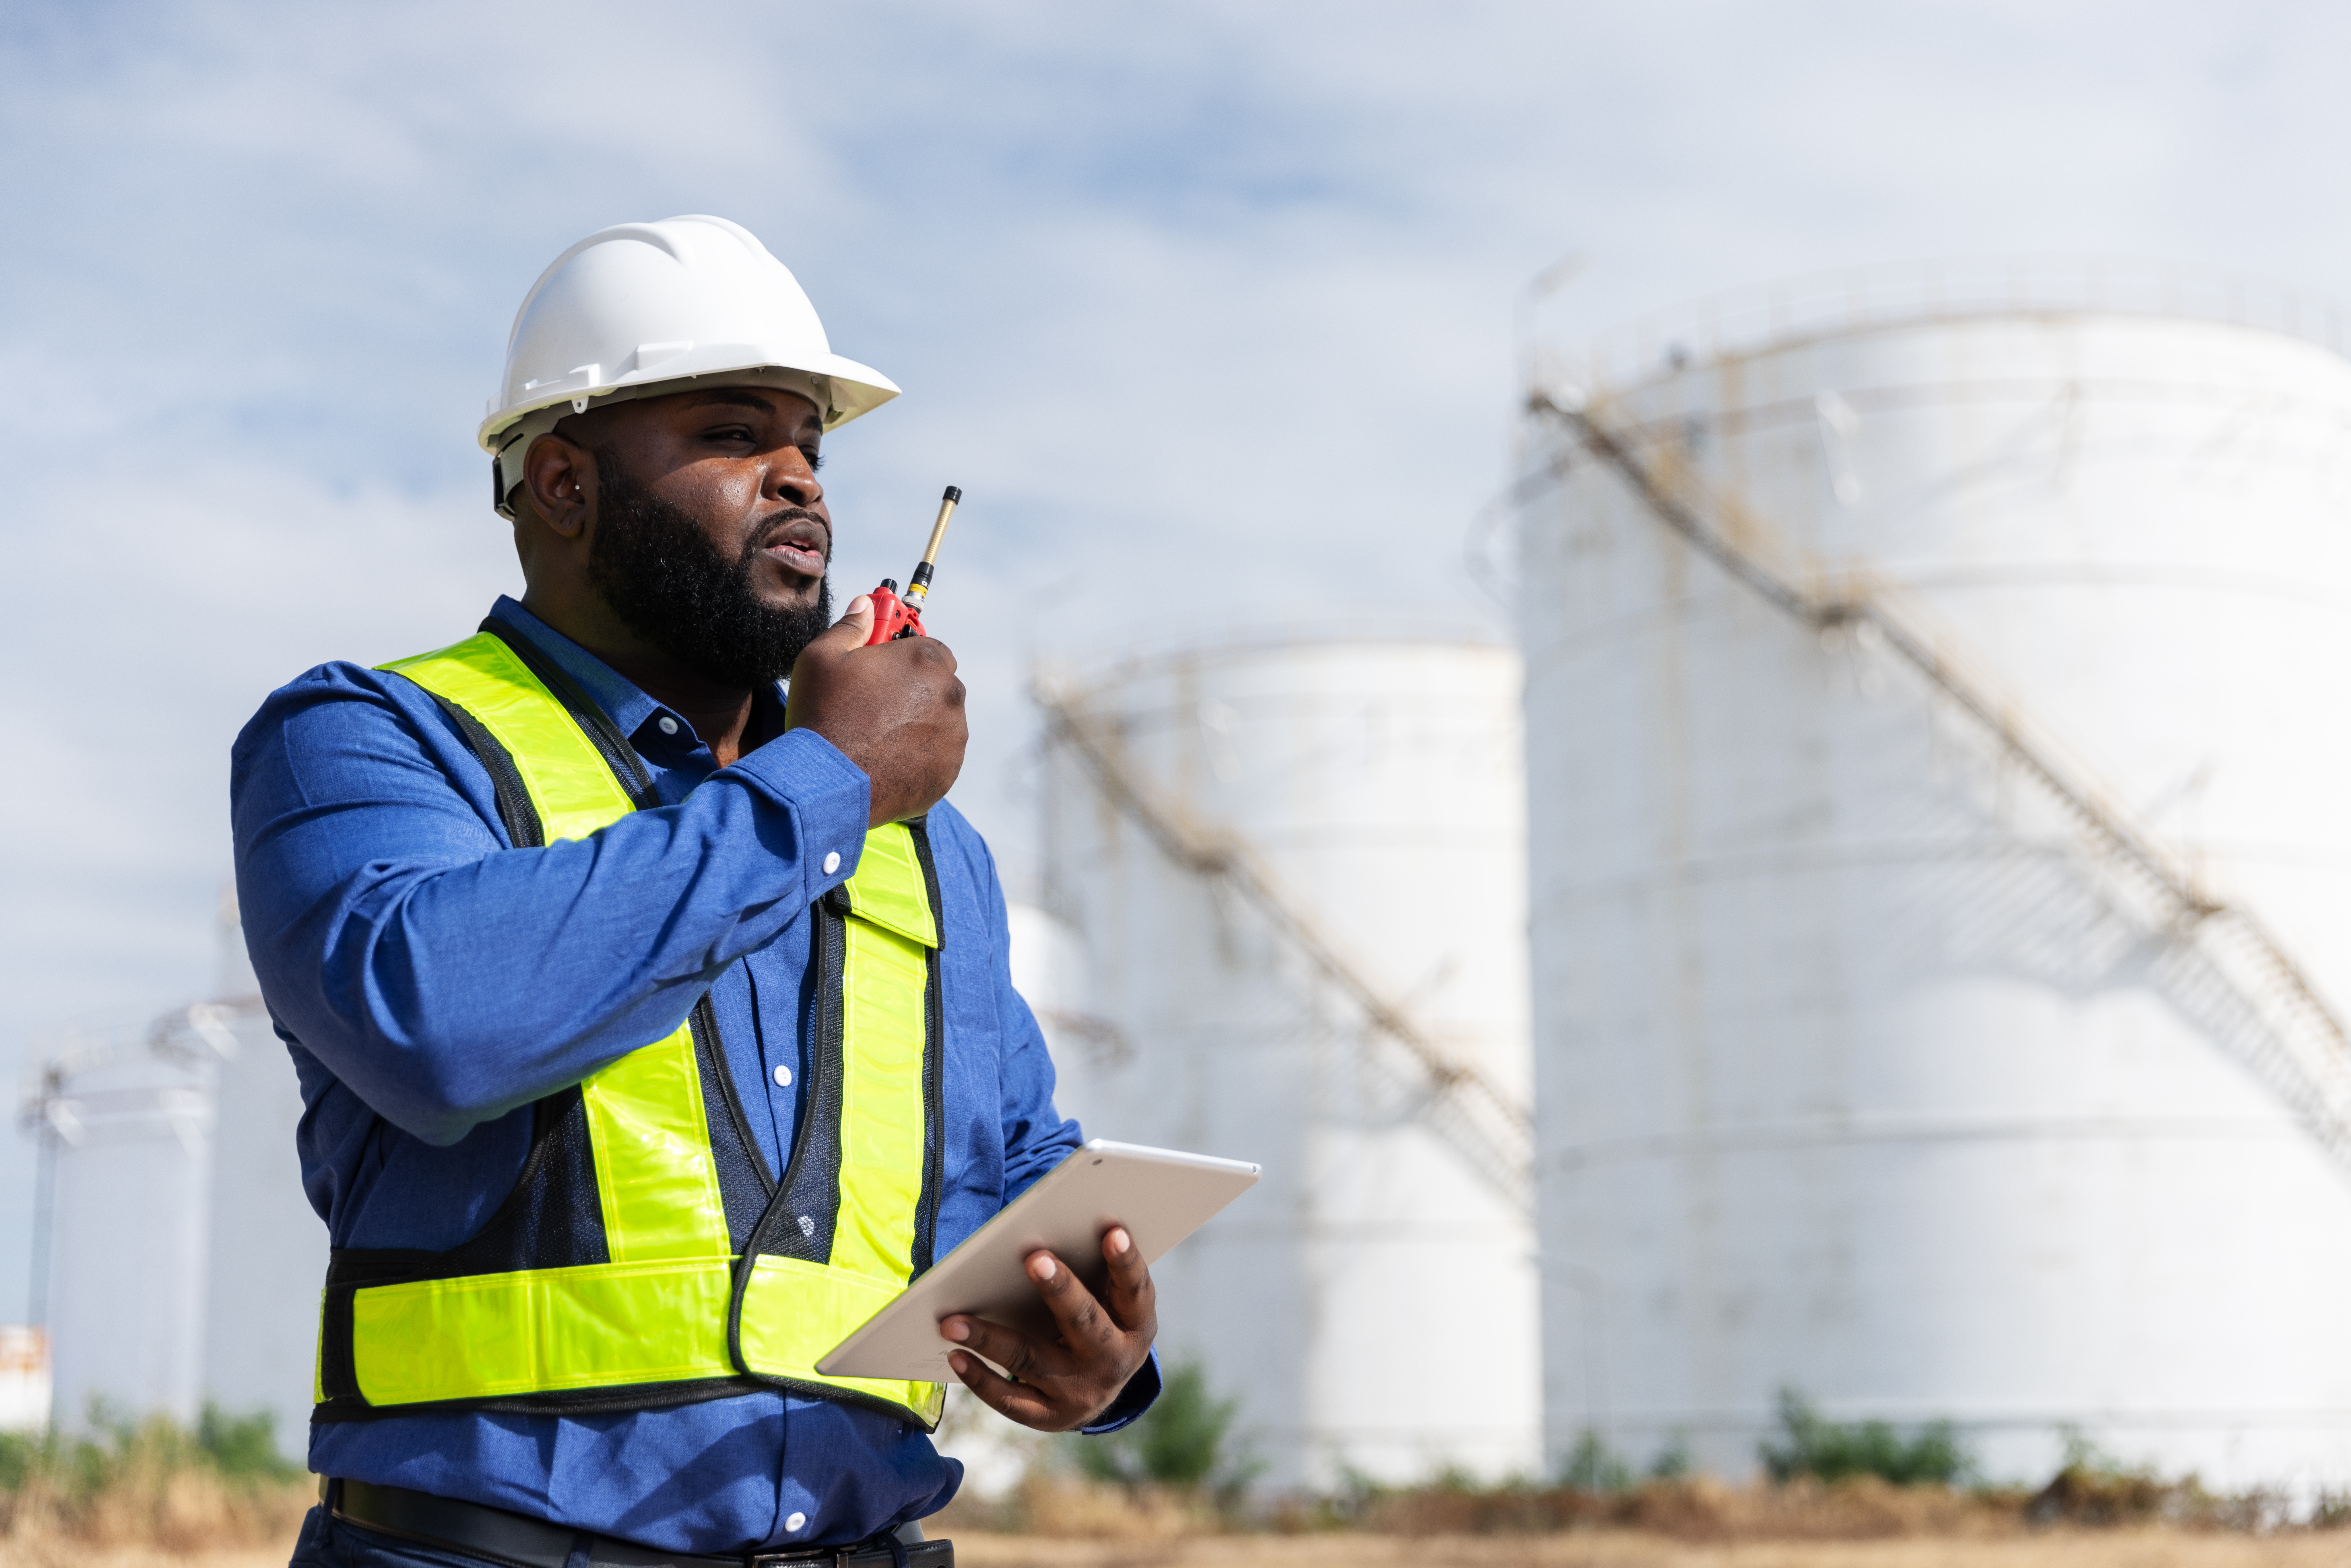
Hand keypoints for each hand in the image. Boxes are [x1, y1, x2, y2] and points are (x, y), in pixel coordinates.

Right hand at [786, 595, 967, 826]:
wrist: (826, 782)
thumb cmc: (822, 714)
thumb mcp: (822, 657)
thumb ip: (851, 626)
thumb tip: (865, 605)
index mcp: (926, 659)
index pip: (931, 649)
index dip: (906, 658)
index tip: (887, 668)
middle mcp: (949, 695)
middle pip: (938, 685)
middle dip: (914, 691)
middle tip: (876, 705)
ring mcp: (953, 736)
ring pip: (940, 722)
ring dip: (919, 724)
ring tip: (877, 736)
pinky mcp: (949, 771)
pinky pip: (939, 757)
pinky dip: (921, 757)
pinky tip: (887, 760)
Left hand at [941, 1226, 1156, 1431]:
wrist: (1096, 1392)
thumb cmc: (1099, 1324)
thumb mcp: (1112, 1304)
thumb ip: (1096, 1274)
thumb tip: (1050, 1233)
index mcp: (1136, 1327)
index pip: (1136, 1292)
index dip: (1126, 1263)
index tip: (1112, 1231)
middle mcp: (1113, 1362)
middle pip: (1084, 1322)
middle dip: (1060, 1290)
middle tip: (1034, 1258)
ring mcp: (1080, 1394)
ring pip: (1031, 1360)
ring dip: (990, 1338)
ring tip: (952, 1321)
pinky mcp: (1048, 1416)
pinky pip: (1010, 1399)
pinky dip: (980, 1378)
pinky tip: (956, 1354)